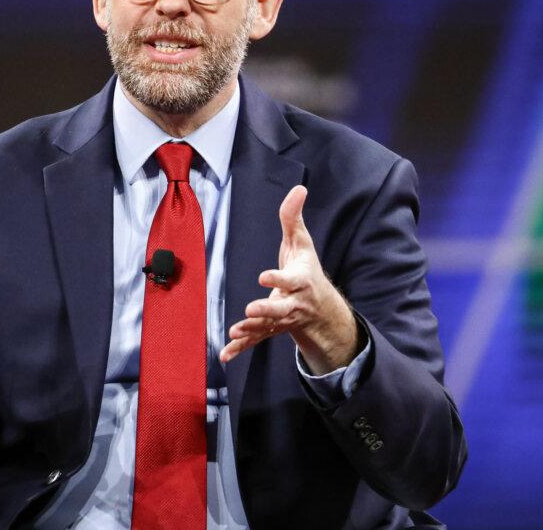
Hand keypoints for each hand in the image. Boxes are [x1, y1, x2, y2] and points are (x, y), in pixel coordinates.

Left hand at [220, 185, 360, 374]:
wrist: (318, 307)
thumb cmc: (305, 269)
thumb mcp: (302, 242)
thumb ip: (294, 217)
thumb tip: (299, 188)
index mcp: (299, 281)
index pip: (289, 279)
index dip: (277, 278)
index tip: (263, 276)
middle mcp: (292, 303)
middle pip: (280, 308)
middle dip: (266, 309)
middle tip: (251, 309)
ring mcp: (280, 319)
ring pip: (265, 326)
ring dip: (251, 330)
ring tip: (236, 330)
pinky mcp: (269, 330)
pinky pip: (254, 340)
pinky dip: (240, 348)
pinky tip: (225, 354)